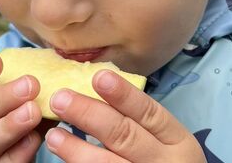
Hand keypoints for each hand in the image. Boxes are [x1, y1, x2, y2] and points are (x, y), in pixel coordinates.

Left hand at [44, 70, 206, 162]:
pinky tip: (63, 159)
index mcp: (177, 140)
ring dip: (77, 149)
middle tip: (60, 99)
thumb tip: (96, 87)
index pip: (149, 112)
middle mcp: (164, 162)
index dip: (123, 95)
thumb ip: (137, 120)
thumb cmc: (163, 161)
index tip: (98, 77)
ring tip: (54, 135)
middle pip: (125, 135)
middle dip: (90, 115)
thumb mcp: (164, 140)